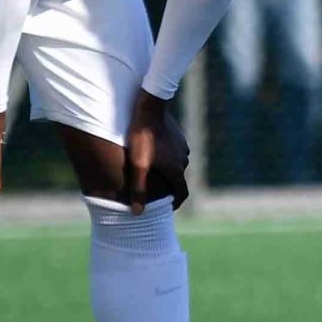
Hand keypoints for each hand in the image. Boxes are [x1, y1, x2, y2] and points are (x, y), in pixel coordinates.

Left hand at [119, 90, 191, 212]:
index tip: (168, 207)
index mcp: (176, 169)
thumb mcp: (138, 165)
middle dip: (168, 186)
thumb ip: (139, 189)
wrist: (150, 108)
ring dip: (167, 169)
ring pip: (176, 164)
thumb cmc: (142, 138)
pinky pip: (174, 152)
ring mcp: (182, 146)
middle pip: (178, 178)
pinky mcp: (178, 136)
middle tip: (155, 189)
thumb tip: (138, 213)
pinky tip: (154, 152)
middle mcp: (183, 159)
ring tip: (152, 170)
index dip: (176, 202)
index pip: (182, 192)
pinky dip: (167, 157)